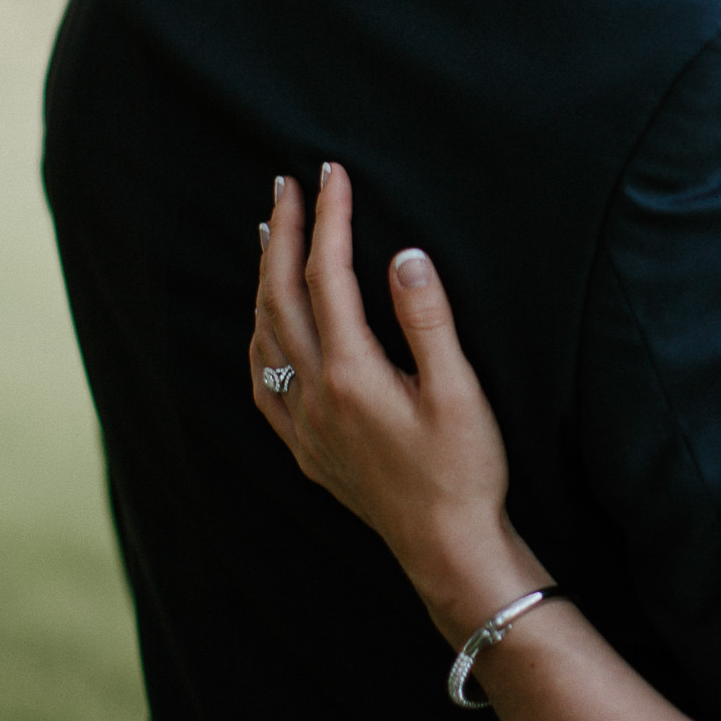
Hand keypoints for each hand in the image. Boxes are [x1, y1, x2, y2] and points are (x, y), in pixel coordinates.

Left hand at [250, 163, 544, 640]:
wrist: (446, 547)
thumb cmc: (463, 471)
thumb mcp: (459, 391)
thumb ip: (427, 320)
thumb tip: (402, 256)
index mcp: (351, 373)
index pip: (328, 277)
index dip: (329, 219)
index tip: (332, 174)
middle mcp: (314, 395)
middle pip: (281, 297)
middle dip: (283, 234)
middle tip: (285, 186)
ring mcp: (302, 424)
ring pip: (262, 334)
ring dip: (263, 279)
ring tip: (270, 236)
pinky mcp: (305, 447)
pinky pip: (260, 381)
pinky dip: (257, 337)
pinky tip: (263, 325)